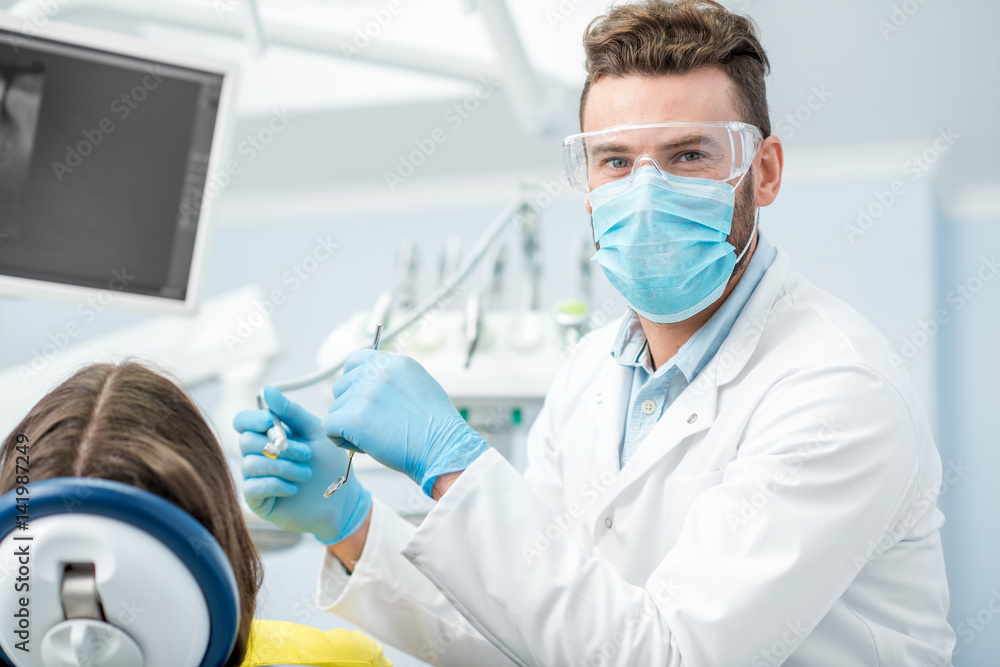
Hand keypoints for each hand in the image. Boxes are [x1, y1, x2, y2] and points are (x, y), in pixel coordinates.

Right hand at [233, 385, 371, 544]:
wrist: (342, 499)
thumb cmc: (329, 464)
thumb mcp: (314, 432)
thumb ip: (291, 412)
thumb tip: (267, 389)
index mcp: (268, 436)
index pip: (242, 422)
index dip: (252, 419)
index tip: (271, 421)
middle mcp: (257, 455)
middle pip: (246, 441)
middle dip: (280, 447)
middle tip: (307, 455)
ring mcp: (256, 478)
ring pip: (250, 464)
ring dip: (283, 467)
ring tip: (306, 473)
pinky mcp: (258, 501)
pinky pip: (253, 487)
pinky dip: (276, 485)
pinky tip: (294, 489)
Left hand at [322, 350, 488, 495]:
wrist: (442, 448)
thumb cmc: (435, 426)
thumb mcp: (418, 385)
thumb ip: (391, 379)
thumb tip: (367, 384)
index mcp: (392, 362)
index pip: (354, 361)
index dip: (354, 383)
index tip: (363, 401)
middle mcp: (375, 372)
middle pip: (341, 387)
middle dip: (351, 407)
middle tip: (375, 425)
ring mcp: (362, 393)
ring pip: (335, 409)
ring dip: (348, 426)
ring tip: (376, 437)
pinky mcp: (352, 417)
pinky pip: (328, 427)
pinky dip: (340, 440)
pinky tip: (363, 446)